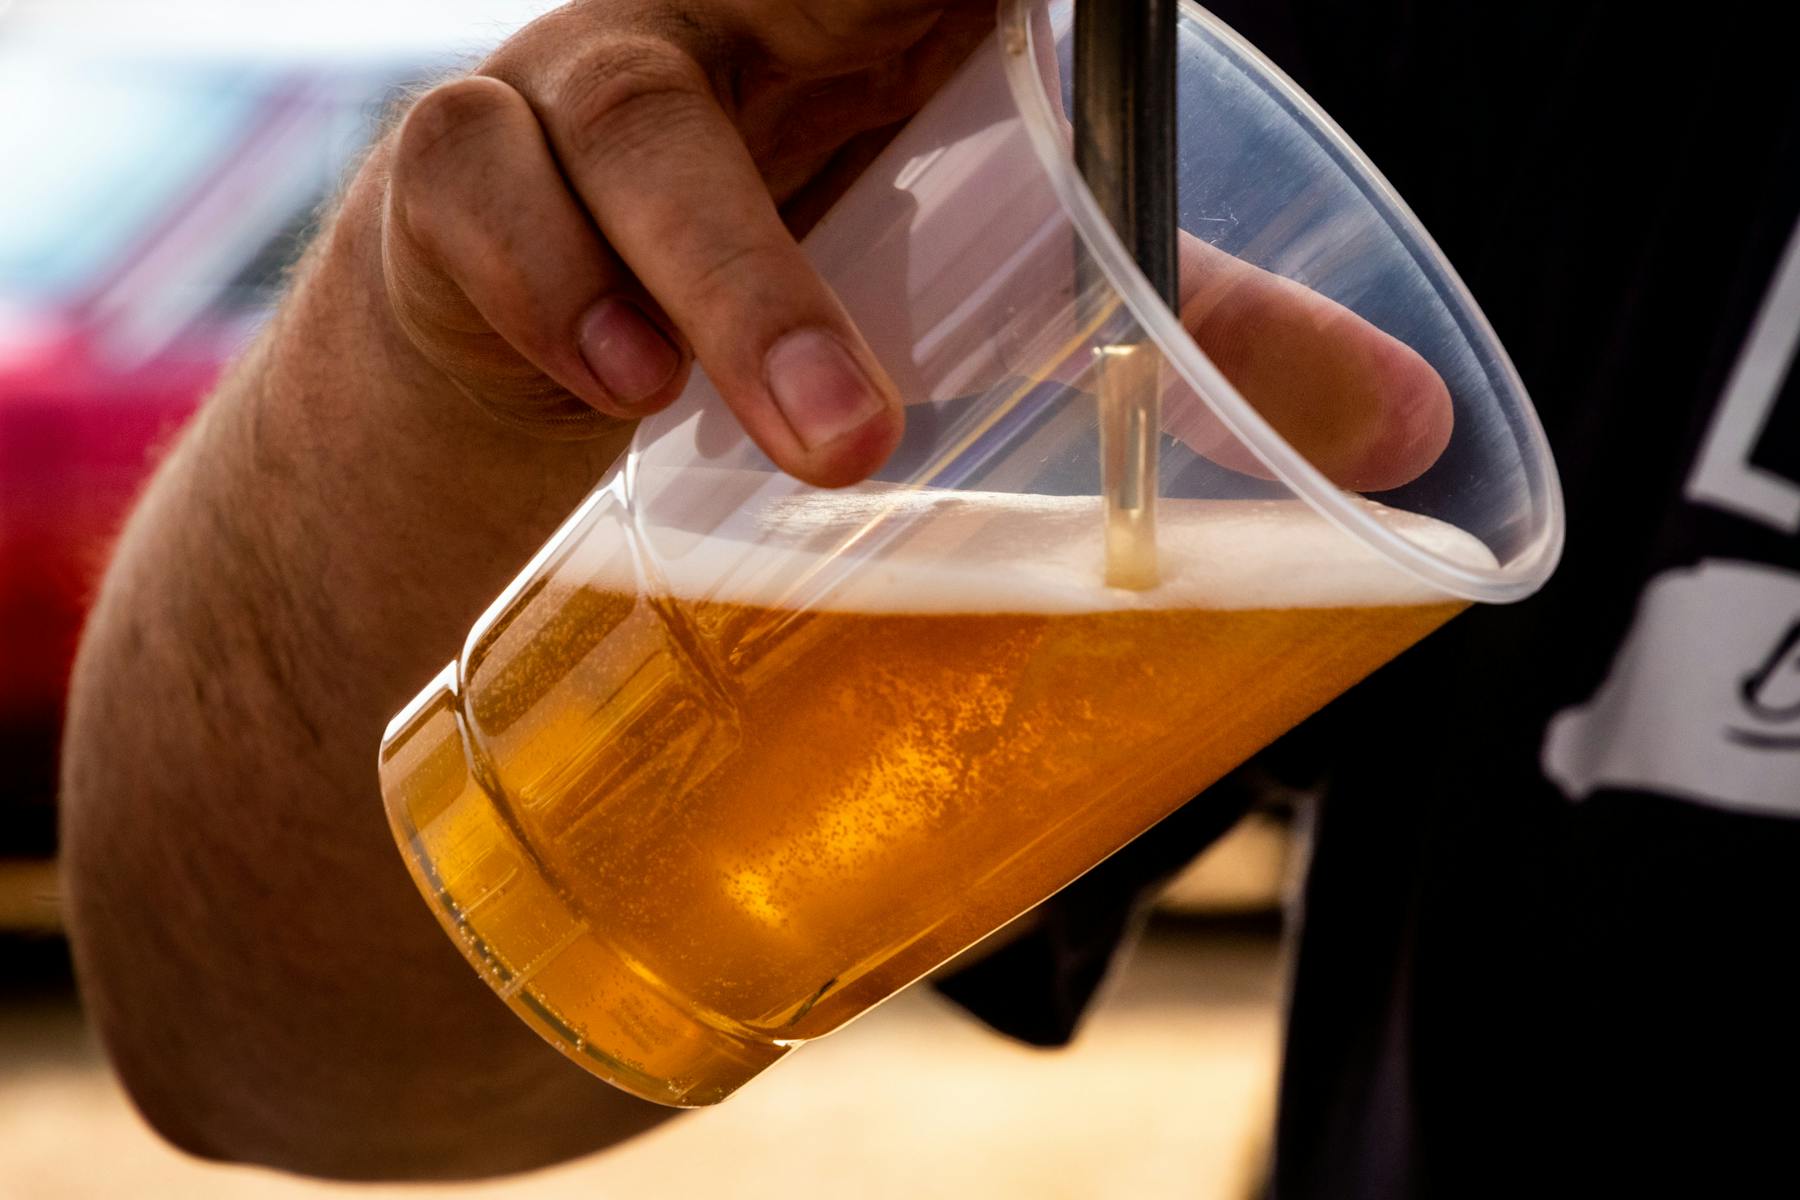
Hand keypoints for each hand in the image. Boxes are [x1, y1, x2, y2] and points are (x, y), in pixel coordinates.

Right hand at [381, 0, 991, 486]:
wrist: (499, 379)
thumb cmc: (726, 309)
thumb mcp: (885, 270)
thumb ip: (1029, 274)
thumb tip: (1229, 334)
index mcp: (845, 35)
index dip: (960, 10)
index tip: (1016, 32)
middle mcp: (713, 25)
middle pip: (801, 11)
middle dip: (870, 115)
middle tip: (945, 312)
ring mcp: (574, 76)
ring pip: (641, 123)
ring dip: (740, 289)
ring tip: (830, 438)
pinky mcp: (455, 161)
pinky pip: (479, 184)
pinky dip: (557, 290)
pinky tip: (625, 385)